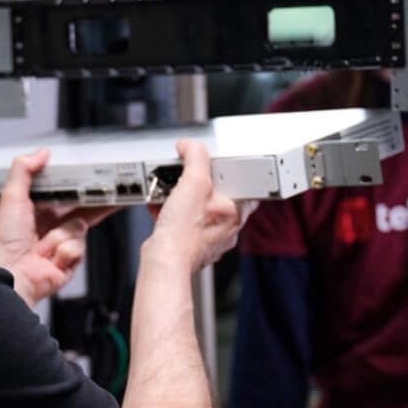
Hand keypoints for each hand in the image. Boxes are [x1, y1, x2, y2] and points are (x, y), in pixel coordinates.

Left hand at [0, 148, 114, 307]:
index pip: (69, 193)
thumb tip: (40, 153)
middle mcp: (54, 226)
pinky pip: (78, 248)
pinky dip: (62, 253)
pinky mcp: (70, 261)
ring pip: (79, 228)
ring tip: (42, 247)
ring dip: (60, 237)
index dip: (83, 185)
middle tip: (111, 194)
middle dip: (96, 203)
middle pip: (84, 210)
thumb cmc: (5, 241)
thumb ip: (23, 170)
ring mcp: (63, 245)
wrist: (10, 274)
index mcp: (42, 209)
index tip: (98, 178)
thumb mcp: (11, 197)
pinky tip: (49, 259)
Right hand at [146, 140, 254, 272]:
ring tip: (169, 192)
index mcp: (236, 213)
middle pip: (218, 197)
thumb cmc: (184, 232)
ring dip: (183, 199)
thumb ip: (195, 157)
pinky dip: (173, 214)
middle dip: (200, 185)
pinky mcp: (190, 245)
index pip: (246, 187)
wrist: (163, 261)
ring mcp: (208, 240)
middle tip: (187, 178)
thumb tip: (190, 146)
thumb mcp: (193, 181)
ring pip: (199, 211)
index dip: (232, 174)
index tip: (218, 167)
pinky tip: (161, 207)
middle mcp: (226, 229)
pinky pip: (184, 223)